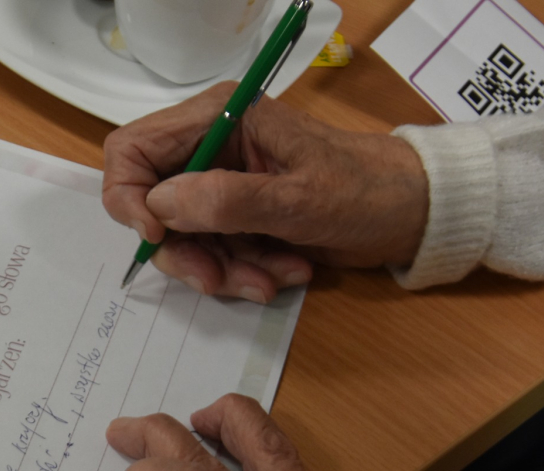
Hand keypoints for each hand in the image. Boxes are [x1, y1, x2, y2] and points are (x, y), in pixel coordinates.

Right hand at [102, 83, 428, 302]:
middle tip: (214, 280)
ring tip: (270, 280)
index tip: (156, 237)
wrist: (414, 215)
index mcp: (219, 118)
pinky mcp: (237, 219)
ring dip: (221, 269)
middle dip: (183, 250)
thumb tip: (158, 208)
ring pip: (183, 239)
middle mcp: (211, 148)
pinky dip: (242, 273)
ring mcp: (222, 186)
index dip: (129, 196)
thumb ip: (225, 201)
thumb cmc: (366, 192)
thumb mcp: (297, 199)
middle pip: (152, 206)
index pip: (132, 149)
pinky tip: (282, 274)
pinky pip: (213, 254)